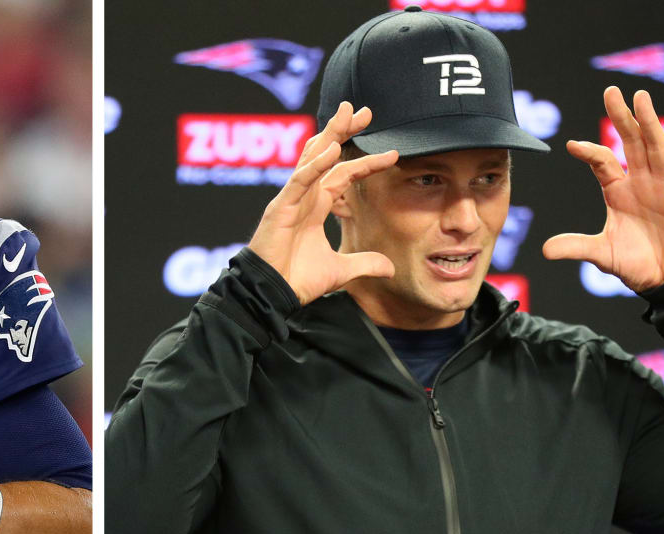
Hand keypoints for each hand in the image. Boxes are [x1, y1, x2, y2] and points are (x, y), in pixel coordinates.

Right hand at [249, 101, 398, 303]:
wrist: (271, 294)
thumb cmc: (296, 280)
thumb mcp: (339, 271)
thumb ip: (363, 263)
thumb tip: (390, 268)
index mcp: (315, 207)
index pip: (343, 175)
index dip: (366, 163)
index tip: (393, 154)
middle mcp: (304, 197)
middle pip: (324, 155)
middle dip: (342, 130)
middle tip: (363, 109)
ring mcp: (291, 199)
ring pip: (311, 159)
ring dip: (330, 135)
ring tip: (347, 115)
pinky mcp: (280, 208)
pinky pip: (299, 181)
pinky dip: (314, 165)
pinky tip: (331, 150)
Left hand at [543, 87, 663, 291]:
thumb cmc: (637, 263)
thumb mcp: (601, 254)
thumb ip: (575, 247)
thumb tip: (544, 250)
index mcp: (618, 191)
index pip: (603, 162)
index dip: (590, 152)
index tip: (571, 145)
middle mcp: (642, 182)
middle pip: (631, 143)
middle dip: (622, 117)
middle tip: (611, 91)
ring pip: (657, 149)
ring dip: (650, 124)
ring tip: (641, 99)